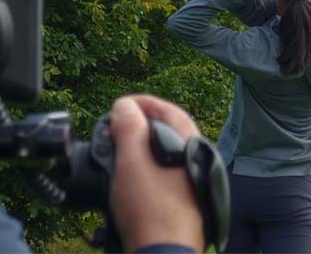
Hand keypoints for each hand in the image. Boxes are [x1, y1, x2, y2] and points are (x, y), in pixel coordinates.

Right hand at [108, 95, 204, 252]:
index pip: (169, 111)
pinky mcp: (184, 204)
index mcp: (191, 146)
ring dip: (140, 149)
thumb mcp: (132, 161)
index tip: (120, 104)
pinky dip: (144, 170)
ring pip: (164, 156)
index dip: (143, 103)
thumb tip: (125, 106)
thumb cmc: (150, 208)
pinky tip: (128, 178)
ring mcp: (192, 184)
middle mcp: (197, 163)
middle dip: (139, 125)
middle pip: (167, 133)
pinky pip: (163, 177)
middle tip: (114, 127)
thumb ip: (129, 128)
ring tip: (116, 151)